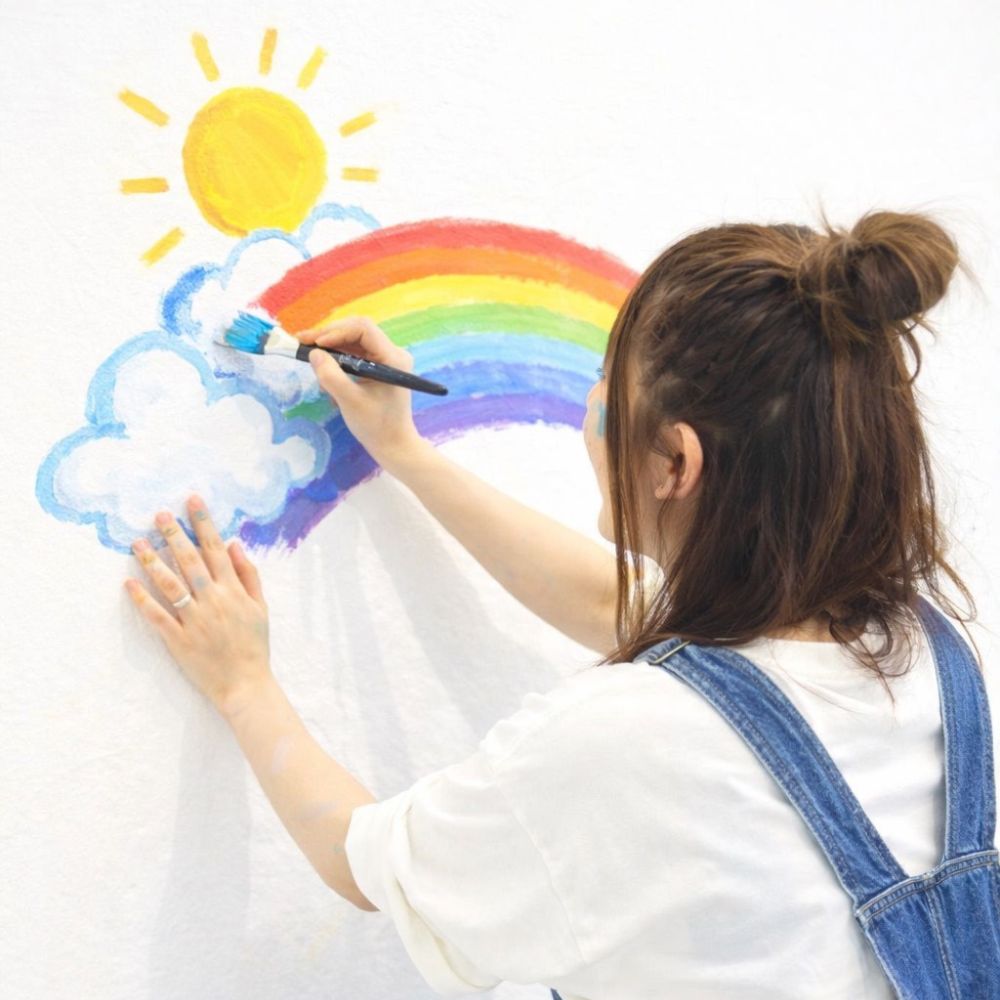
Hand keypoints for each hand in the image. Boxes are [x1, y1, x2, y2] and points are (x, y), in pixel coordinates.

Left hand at [124, 494, 271, 714]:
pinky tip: (129, 583)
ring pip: (170, 584)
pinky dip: (142, 599)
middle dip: (174, 534)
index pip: (216, 549)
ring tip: (137, 543)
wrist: (246, 684)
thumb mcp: (261, 607)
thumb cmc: (255, 645)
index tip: (192, 501)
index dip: (203, 523)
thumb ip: (248, 574)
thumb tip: (235, 544)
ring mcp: (195, 620)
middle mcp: (213, 600)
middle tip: (158, 514)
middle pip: (190, 561)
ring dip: (153, 562)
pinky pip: (157, 616)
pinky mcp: (178, 639)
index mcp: (234, 590)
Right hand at [298, 316, 423, 469]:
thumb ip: (331, 377)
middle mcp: (392, 353)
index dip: (336, 331)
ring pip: (353, 342)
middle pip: (357, 331)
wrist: (394, 445)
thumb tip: (314, 354)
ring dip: (331, 347)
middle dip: (329, 336)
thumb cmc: (376, 426)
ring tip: (310, 355)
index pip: (363, 329)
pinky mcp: (378, 367)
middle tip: (303, 342)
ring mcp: (386, 360)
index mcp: (393, 358)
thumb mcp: (350, 402)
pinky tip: (325, 369)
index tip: (315, 344)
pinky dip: (338, 359)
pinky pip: (355, 354)